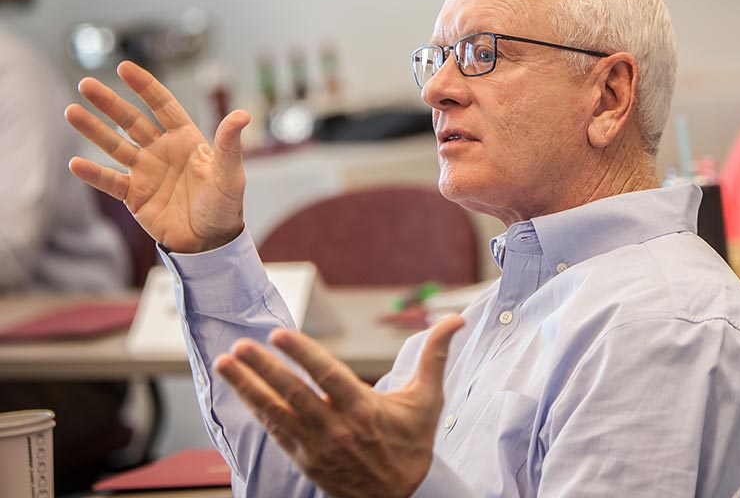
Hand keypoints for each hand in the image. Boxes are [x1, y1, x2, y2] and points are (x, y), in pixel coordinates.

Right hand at [65, 61, 249, 252]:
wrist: (210, 243)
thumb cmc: (225, 207)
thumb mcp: (230, 175)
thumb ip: (230, 145)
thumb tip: (242, 115)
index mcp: (186, 139)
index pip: (163, 106)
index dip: (145, 87)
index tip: (125, 67)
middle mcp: (162, 150)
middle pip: (131, 121)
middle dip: (109, 103)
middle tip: (86, 84)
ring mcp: (146, 172)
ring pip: (115, 145)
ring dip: (93, 130)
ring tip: (71, 111)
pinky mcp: (134, 195)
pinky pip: (110, 181)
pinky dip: (93, 174)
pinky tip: (75, 163)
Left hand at [214, 315, 465, 497]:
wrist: (400, 496)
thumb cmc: (413, 443)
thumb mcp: (427, 400)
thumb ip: (435, 355)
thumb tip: (454, 320)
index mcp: (365, 410)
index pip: (328, 377)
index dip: (303, 354)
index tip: (279, 334)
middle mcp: (337, 428)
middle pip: (293, 394)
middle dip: (263, 369)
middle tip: (241, 345)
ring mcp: (317, 446)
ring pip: (276, 413)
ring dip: (248, 387)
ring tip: (226, 363)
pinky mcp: (305, 459)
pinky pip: (275, 432)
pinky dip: (257, 410)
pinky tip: (241, 391)